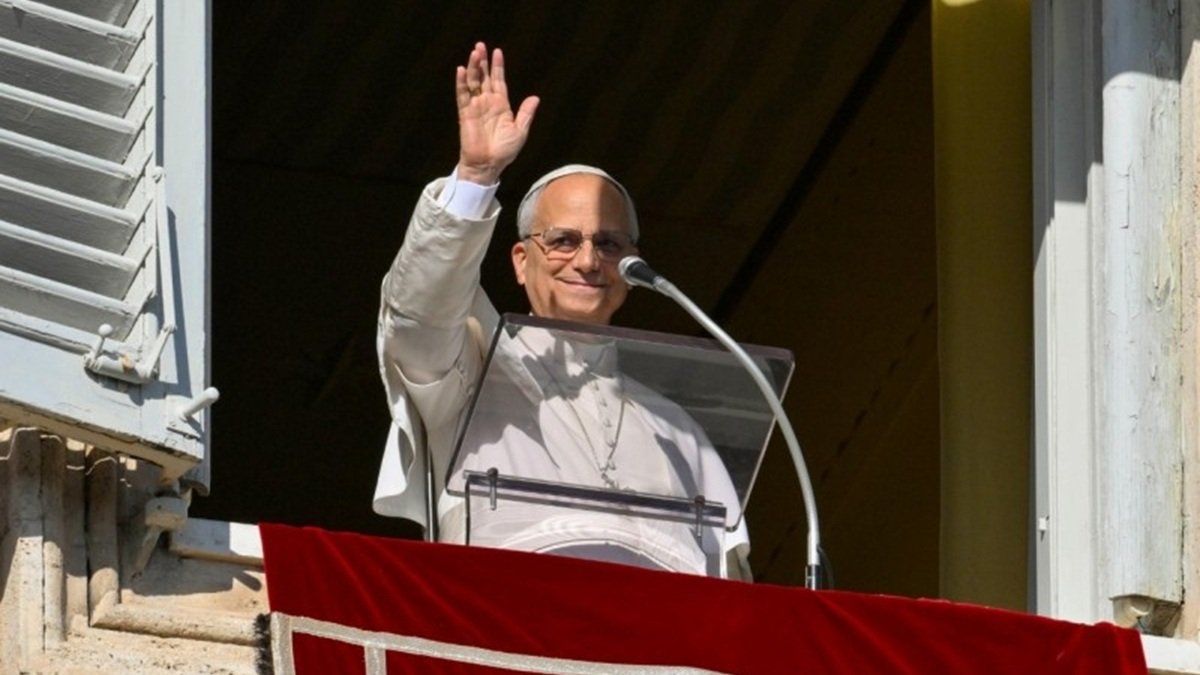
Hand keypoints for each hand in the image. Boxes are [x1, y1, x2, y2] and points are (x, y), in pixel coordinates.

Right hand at [455, 42, 538, 184]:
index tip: (497, 51)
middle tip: (480, 45)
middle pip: (483, 77)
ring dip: (473, 67)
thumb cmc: (504, 151)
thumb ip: (526, 113)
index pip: (498, 81)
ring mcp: (475, 107)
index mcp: (501, 106)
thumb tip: (535, 98)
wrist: (489, 165)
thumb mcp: (520, 131)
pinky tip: (461, 70)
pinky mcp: (465, 113)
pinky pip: (463, 95)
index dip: (497, 66)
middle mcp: (487, 103)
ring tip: (474, 52)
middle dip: (482, 62)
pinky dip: (461, 82)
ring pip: (473, 82)